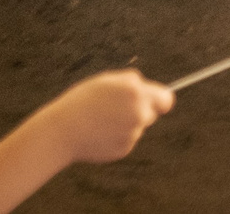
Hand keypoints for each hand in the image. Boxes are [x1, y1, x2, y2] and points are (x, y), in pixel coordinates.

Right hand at [27, 69, 172, 164]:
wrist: (63, 130)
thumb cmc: (83, 101)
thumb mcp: (107, 81)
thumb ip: (131, 84)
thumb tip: (148, 90)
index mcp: (136, 92)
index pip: (166, 99)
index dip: (160, 100)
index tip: (155, 102)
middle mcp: (139, 113)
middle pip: (152, 113)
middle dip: (140, 110)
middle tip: (116, 109)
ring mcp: (133, 133)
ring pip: (137, 127)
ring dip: (126, 124)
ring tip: (102, 120)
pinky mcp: (125, 149)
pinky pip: (127, 140)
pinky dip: (117, 137)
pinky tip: (100, 133)